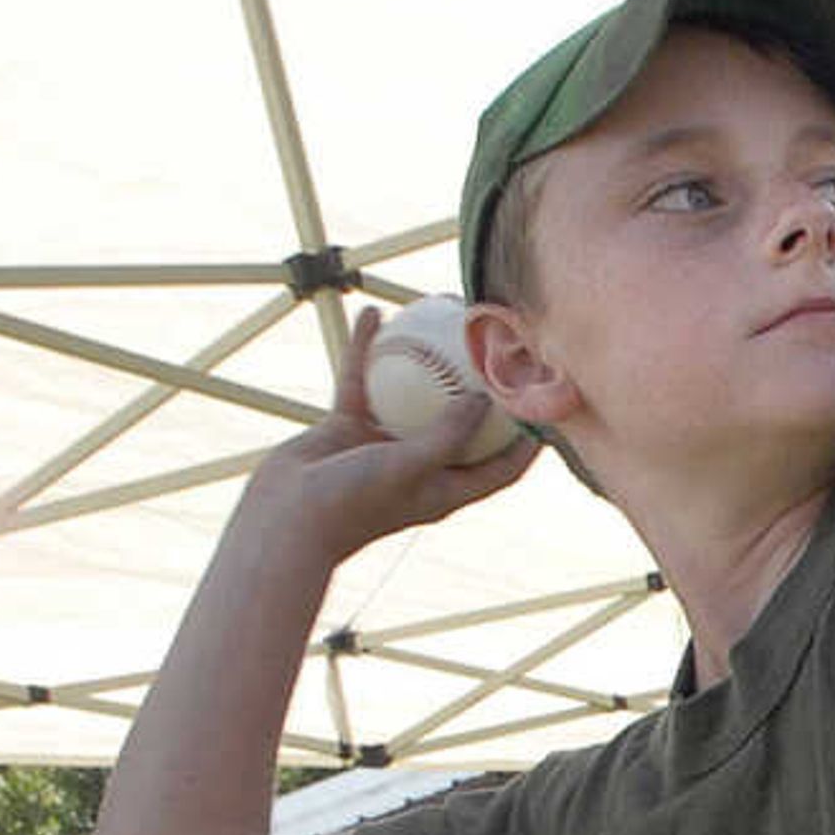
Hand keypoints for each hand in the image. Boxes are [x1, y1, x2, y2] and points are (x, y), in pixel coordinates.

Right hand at [234, 304, 536, 567]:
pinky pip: (363, 380)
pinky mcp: (347, 427)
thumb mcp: (411, 469)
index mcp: (446, 490)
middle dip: (482, 393)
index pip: (502, 469)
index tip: (549, 410)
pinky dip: (367, 350)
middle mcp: (420, 467)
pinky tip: (373, 316)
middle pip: (464, 427)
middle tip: (499, 355)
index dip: (528, 445)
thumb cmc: (354, 504)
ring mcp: (384, 445)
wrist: (285, 518)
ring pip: (413, 395)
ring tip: (440, 325)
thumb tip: (484, 400)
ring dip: (425, 362)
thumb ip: (449, 436)